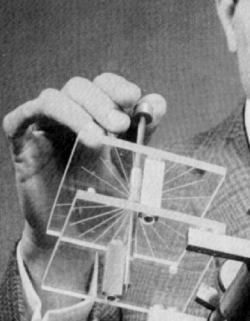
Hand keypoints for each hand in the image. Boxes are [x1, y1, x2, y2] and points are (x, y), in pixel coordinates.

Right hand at [3, 73, 165, 292]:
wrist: (75, 235)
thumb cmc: (103, 197)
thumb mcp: (129, 164)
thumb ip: (143, 133)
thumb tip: (157, 101)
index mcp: (96, 117)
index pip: (104, 85)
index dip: (118, 87)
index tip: (135, 99)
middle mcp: (70, 116)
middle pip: (81, 86)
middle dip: (103, 101)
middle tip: (121, 125)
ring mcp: (44, 126)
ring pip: (55, 97)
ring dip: (80, 110)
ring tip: (99, 138)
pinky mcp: (21, 141)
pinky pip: (23, 115)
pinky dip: (47, 115)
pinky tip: (73, 133)